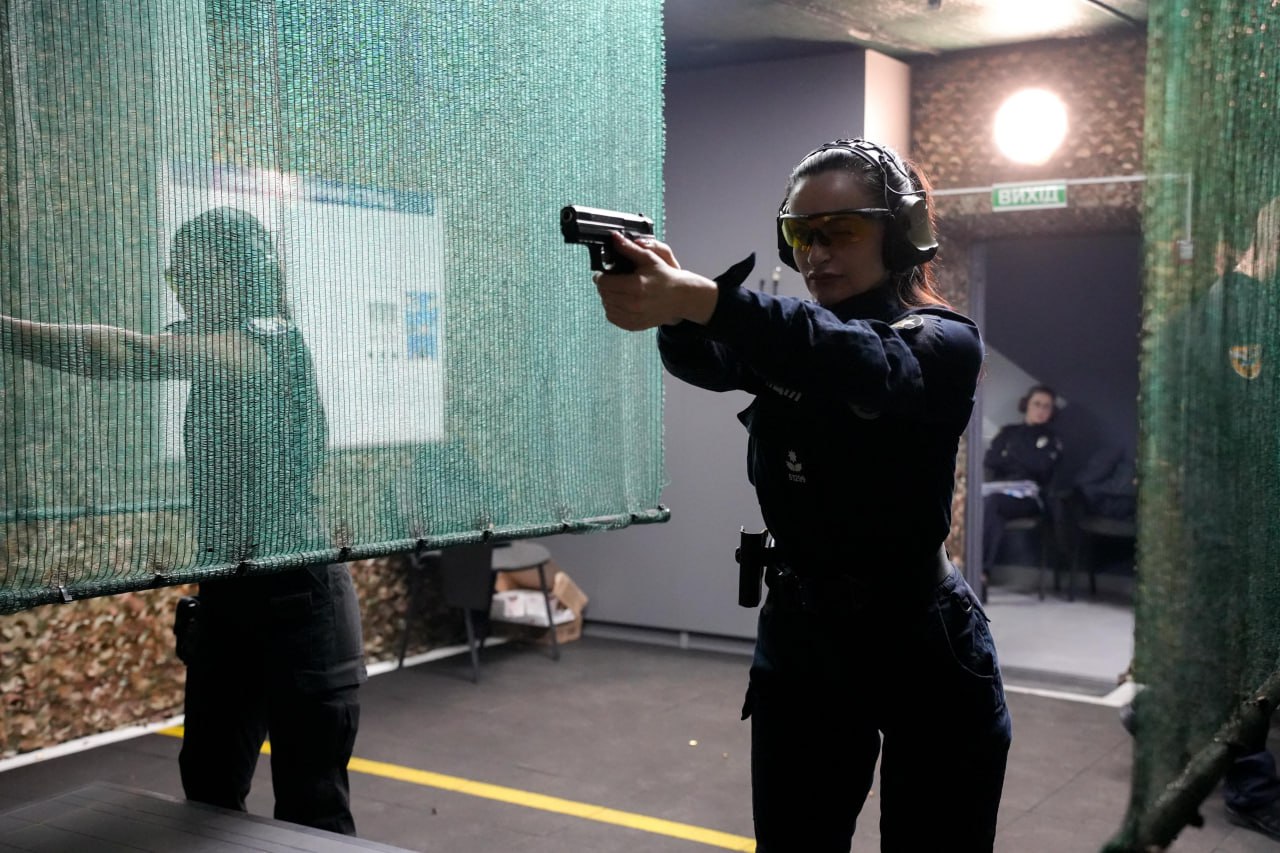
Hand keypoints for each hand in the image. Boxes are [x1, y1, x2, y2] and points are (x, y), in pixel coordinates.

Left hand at [592, 233, 716, 330]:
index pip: (604, 283)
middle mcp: (633, 304)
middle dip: (604, 286)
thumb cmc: (665, 276)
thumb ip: (629, 248)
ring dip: (607, 298)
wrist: (680, 297)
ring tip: (617, 290)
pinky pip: (613, 318)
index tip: (603, 273)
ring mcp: (634, 316)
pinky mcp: (635, 325)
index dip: (600, 276)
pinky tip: (620, 302)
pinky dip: (612, 310)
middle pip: (604, 295)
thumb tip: (614, 238)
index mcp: (635, 286)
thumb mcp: (649, 258)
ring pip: (607, 307)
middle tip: (611, 280)